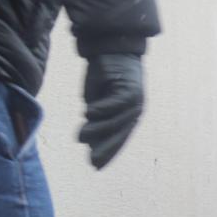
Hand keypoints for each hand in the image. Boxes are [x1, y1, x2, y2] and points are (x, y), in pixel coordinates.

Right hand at [78, 53, 143, 168]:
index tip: (96, 166)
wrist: (111, 50)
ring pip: (117, 120)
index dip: (107, 152)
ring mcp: (135, 99)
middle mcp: (135, 109)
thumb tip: (87, 141)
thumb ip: (94, 119)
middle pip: (120, 134)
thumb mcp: (95, 101)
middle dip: (106, 149)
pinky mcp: (131, 87)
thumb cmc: (103, 76)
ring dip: (99, 129)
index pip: (118, 138)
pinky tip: (88, 114)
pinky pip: (117, 102)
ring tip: (81, 137)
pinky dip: (103, 108)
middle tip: (93, 162)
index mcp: (128, 115)